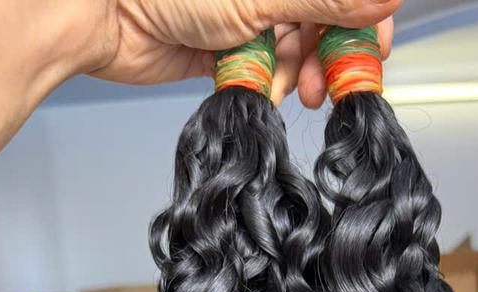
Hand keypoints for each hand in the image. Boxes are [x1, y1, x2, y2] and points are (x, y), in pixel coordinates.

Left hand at [84, 1, 398, 106]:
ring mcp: (245, 14)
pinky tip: (269, 91)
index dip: (363, 18)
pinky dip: (271, 85)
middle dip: (331, 54)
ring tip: (298, 92)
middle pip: (321, 20)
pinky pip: (265, 70)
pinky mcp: (227, 47)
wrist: (104, 16)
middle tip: (335, 82)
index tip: (374, 47)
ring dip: (301, 75)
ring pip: (295, 49)